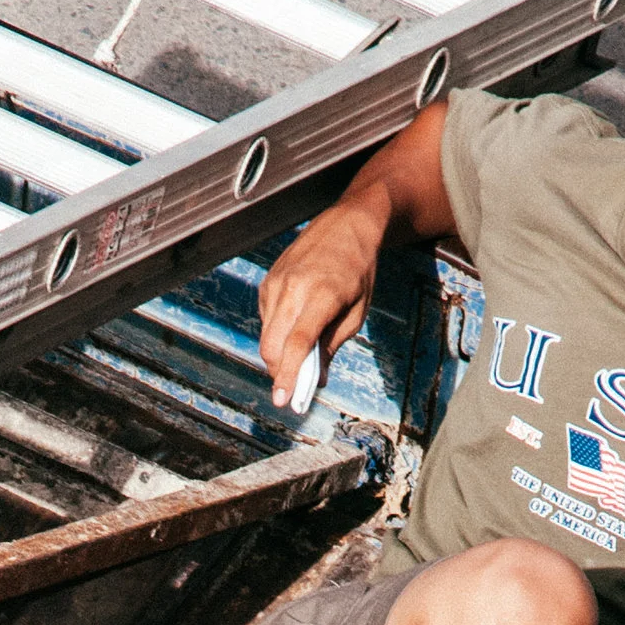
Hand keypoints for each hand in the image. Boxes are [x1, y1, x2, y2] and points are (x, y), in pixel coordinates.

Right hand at [256, 204, 380, 406]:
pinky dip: (278, 333)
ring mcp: (276, 283)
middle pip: (271, 346)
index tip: (282, 400)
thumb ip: (332, 344)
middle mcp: (293, 288)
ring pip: (266, 336)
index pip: (297, 343)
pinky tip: (296, 324)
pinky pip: (266, 319)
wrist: (346, 224)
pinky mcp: (267, 282)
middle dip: (279, 371)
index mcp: (321, 295)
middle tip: (294, 386)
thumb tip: (314, 377)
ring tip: (299, 355)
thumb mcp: (357, 311)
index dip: (287, 375)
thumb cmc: (358, 269)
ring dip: (278, 354)